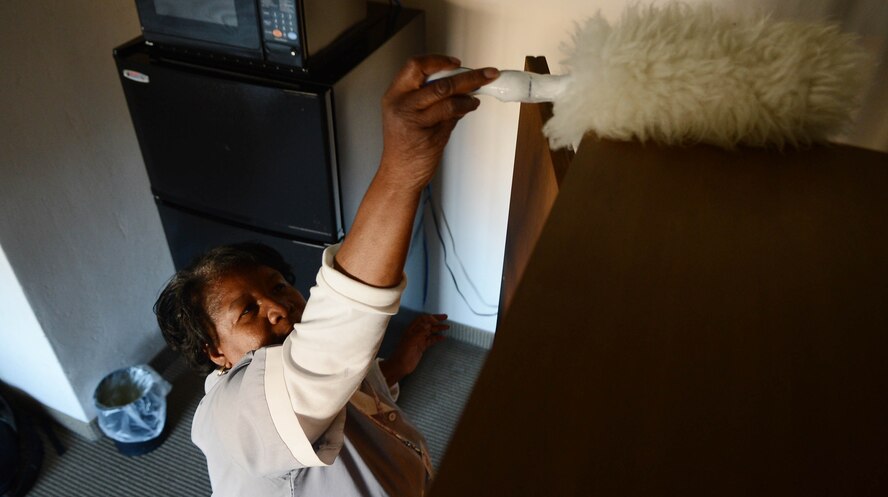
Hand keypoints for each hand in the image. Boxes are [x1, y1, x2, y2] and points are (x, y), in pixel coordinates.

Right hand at [335, 56, 498, 286]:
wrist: (399, 174)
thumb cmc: (404, 144)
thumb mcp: (407, 114)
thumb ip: (428, 96)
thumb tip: (458, 82)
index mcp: (394, 95)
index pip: (415, 66)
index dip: (438, 61)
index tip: (456, 62)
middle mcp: (401, 105)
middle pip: (439, 81)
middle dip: (469, 76)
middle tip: (487, 74)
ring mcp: (414, 121)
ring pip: (448, 99)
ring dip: (469, 96)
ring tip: (476, 98)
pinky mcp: (428, 136)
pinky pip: (451, 117)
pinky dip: (464, 110)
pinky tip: (469, 108)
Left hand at [381, 314, 448, 384]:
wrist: (400, 366)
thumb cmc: (404, 352)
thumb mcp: (411, 341)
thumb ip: (420, 332)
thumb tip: (429, 323)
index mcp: (412, 329)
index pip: (422, 319)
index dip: (430, 317)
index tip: (438, 319)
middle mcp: (416, 333)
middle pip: (427, 324)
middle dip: (436, 320)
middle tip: (445, 318)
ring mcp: (419, 340)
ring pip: (430, 332)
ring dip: (438, 329)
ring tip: (447, 327)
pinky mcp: (422, 347)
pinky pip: (431, 340)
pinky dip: (437, 338)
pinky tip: (443, 338)